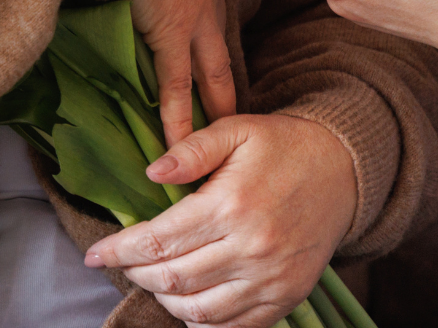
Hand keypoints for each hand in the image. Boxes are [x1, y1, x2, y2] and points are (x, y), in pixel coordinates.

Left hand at [85, 113, 356, 326]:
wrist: (342, 170)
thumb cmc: (280, 145)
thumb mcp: (234, 129)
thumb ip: (190, 148)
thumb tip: (150, 173)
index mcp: (231, 204)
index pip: (161, 239)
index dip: (122, 250)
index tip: (95, 253)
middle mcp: (251, 249)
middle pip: (174, 279)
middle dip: (137, 274)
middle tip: (120, 261)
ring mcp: (270, 280)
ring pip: (201, 311)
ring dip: (165, 301)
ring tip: (150, 279)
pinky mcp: (286, 298)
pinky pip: (236, 327)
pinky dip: (203, 323)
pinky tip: (187, 304)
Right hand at [130, 0, 235, 145]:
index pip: (214, 12)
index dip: (214, 41)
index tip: (216, 63)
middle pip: (223, 53)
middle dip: (228, 90)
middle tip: (236, 122)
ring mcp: (195, 16)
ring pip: (209, 77)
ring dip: (212, 114)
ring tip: (215, 149)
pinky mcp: (170, 31)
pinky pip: (174, 87)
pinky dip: (177, 120)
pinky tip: (177, 148)